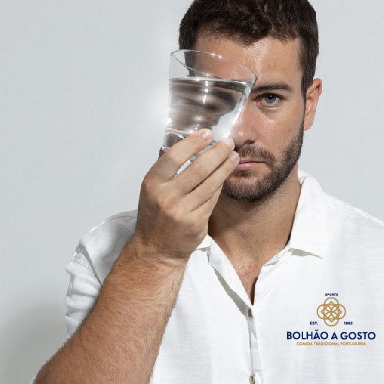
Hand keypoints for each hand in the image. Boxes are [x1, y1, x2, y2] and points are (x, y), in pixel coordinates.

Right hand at [133, 129, 238, 261]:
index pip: (174, 156)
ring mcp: (181, 211)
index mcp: (152, 184)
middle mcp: (166, 197)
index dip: (193, 142)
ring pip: (210, 183)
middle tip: (228, 142)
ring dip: (225, 167)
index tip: (207, 134)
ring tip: (233, 157)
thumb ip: (164, 168)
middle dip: (217, 152)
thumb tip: (179, 141)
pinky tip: (224, 177)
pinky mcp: (196, 222)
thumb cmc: (154, 216)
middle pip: (198, 168)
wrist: (156, 249)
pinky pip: (213, 199)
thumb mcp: (150, 190)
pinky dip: (220, 185)